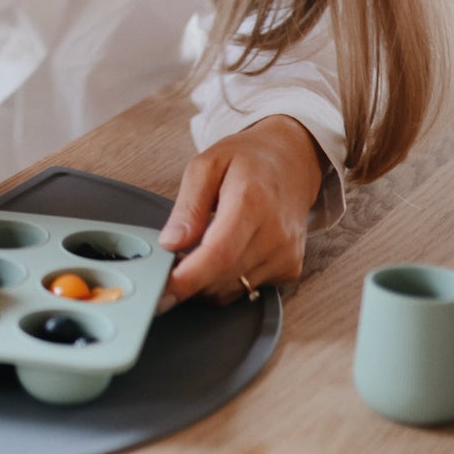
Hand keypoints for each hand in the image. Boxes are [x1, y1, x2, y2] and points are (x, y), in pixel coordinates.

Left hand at [159, 116, 325, 307]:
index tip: (162, 293)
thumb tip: (171, 242)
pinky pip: (245, 289)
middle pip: (222, 277)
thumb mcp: (206, 166)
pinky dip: (223, 281)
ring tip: (195, 250)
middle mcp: (274, 234)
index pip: (219, 254)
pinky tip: (220, 256)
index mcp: (251, 203)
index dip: (188, 279)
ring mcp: (285, 254)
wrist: (292, 162)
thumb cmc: (248, 160)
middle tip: (167, 262)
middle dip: (187, 279)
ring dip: (204, 281)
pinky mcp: (289, 268)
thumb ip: (188, 205)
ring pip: (231, 289)